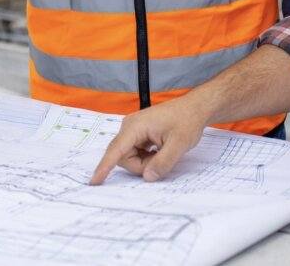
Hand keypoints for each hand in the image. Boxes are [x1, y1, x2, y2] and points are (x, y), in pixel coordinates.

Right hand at [90, 97, 208, 184]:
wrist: (194, 107)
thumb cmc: (187, 122)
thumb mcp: (178, 145)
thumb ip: (162, 163)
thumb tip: (147, 177)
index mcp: (135, 126)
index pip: (116, 150)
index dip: (104, 167)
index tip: (94, 181)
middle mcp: (129, 126)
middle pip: (123, 156)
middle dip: (140, 165)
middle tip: (161, 161)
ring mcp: (133, 129)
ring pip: (129, 156)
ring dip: (144, 161)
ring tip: (163, 152)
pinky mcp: (138, 132)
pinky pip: (135, 151)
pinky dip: (146, 156)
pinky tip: (159, 150)